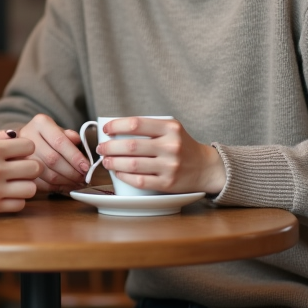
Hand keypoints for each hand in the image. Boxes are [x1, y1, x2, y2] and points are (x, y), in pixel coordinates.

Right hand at [0, 131, 41, 214]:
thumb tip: (15, 134)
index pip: (29, 146)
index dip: (25, 147)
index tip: (17, 151)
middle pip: (35, 167)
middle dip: (30, 165)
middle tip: (19, 167)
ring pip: (31, 188)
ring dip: (26, 184)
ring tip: (14, 182)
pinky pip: (20, 205)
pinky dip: (16, 199)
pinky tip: (6, 194)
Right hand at [12, 114, 89, 192]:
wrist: (20, 142)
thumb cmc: (45, 136)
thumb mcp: (58, 130)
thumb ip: (69, 137)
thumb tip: (80, 146)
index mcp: (40, 123)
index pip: (60, 141)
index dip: (75, 157)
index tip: (86, 167)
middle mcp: (27, 137)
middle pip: (53, 159)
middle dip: (72, 172)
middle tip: (84, 178)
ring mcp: (20, 155)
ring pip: (47, 174)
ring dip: (65, 182)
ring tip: (77, 183)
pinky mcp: (18, 170)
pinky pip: (40, 183)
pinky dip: (56, 187)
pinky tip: (65, 186)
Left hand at [99, 117, 225, 194]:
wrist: (206, 167)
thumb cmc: (182, 146)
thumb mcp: (171, 129)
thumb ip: (149, 128)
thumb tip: (115, 131)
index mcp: (170, 128)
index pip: (136, 124)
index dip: (116, 126)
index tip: (106, 130)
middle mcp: (171, 146)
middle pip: (131, 145)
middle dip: (110, 147)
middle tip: (101, 148)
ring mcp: (170, 166)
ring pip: (133, 164)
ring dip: (113, 163)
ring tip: (106, 161)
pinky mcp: (168, 183)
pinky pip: (140, 180)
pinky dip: (124, 176)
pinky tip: (118, 173)